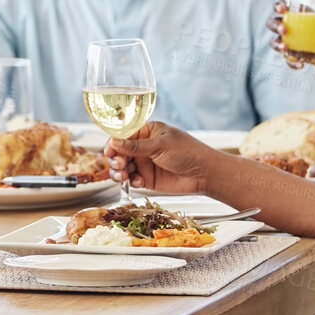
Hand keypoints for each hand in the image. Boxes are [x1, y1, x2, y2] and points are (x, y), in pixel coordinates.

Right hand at [105, 121, 225, 195]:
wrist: (204, 174)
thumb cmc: (188, 152)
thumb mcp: (160, 145)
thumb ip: (136, 146)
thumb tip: (114, 142)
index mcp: (146, 132)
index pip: (122, 136)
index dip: (113, 144)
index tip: (110, 152)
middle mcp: (143, 147)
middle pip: (119, 153)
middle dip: (115, 159)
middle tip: (120, 165)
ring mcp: (144, 163)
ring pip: (122, 167)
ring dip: (119, 172)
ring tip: (124, 176)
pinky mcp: (147, 179)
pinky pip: (132, 180)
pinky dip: (131, 181)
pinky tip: (138, 182)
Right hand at [266, 0, 314, 69]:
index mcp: (297, 13)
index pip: (281, 6)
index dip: (278, 5)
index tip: (282, 9)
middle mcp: (288, 26)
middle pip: (272, 22)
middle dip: (275, 25)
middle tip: (284, 30)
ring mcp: (287, 42)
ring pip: (273, 41)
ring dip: (276, 44)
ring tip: (285, 48)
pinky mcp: (291, 56)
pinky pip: (286, 60)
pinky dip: (292, 63)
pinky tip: (301, 64)